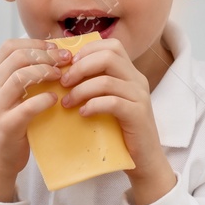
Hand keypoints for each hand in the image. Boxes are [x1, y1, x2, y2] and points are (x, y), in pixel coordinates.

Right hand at [0, 38, 70, 202]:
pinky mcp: (6, 125)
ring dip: (46, 72)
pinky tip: (55, 99)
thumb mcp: (8, 95)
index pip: (9, 46)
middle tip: (66, 60)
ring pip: (20, 76)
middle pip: (18, 57)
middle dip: (46, 55)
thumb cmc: (8, 123)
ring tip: (61, 76)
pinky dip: (45, 99)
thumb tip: (52, 54)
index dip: (35, 43)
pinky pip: (28, 106)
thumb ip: (21, 75)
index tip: (55, 48)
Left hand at [56, 37, 175, 204]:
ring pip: (107, 80)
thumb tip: (60, 73)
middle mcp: (137, 80)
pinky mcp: (138, 114)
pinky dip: (93, 105)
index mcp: (129, 73)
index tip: (67, 65)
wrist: (143, 160)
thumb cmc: (119, 130)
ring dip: (81, 89)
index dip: (86, 50)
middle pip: (109, 56)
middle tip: (63, 83)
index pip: (111, 45)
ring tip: (67, 102)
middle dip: (80, 67)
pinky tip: (82, 113)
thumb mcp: (106, 101)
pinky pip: (112, 102)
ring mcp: (139, 96)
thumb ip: (93, 84)